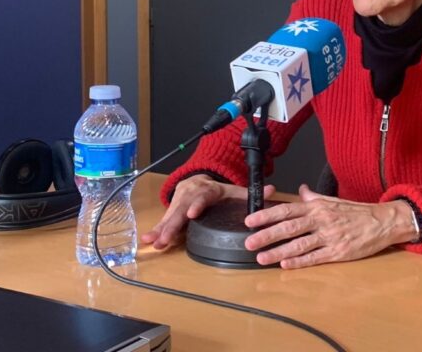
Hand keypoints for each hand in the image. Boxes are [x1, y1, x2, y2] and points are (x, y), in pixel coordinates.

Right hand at [141, 174, 274, 249]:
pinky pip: (163, 221)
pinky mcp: (171, 211)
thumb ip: (251, 193)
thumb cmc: (217, 190)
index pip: (202, 196)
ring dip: (162, 229)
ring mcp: (178, 203)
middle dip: (173, 224)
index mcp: (206, 190)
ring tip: (155, 242)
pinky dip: (156, 230)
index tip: (191, 214)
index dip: (197, 204)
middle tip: (167, 238)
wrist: (196, 179)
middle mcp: (189, 195)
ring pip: (170, 216)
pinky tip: (148, 240)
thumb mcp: (234, 190)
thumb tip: (272, 191)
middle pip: (180, 209)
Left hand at [243, 184, 416, 268]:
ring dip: (278, 251)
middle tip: (249, 242)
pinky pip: (315, 257)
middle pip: (289, 227)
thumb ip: (314, 198)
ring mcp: (330, 237)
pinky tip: (285, 264)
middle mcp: (321, 220)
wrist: (384, 222)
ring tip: (261, 258)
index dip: (267, 215)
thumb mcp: (334, 201)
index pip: (287, 209)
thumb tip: (300, 191)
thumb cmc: (358, 212)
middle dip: (267, 235)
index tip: (250, 221)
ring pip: (299, 244)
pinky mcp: (338, 252)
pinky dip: (299, 261)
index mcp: (318, 207)